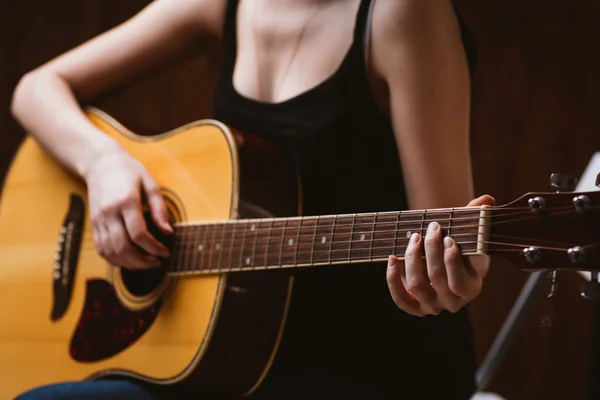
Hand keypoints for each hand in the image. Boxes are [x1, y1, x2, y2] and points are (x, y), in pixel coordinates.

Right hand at [84, 149, 172, 268]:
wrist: (100, 163)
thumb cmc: (128, 171)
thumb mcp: (150, 183)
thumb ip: (159, 208)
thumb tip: (168, 231)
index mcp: (126, 201)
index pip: (138, 233)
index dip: (154, 247)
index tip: (165, 252)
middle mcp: (109, 212)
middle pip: (123, 247)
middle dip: (142, 261)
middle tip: (157, 262)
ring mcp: (98, 220)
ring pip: (110, 252)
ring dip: (129, 264)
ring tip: (145, 264)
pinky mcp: (93, 224)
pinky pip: (101, 249)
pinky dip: (115, 260)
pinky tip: (129, 260)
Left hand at [386, 195, 495, 315]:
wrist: (444, 259)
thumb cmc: (460, 245)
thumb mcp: (471, 234)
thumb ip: (478, 217)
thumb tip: (487, 200)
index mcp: (471, 289)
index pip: (459, 282)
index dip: (452, 261)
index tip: (448, 238)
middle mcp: (452, 303)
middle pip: (436, 279)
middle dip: (431, 249)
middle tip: (432, 228)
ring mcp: (432, 306)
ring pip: (416, 286)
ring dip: (412, 258)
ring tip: (415, 238)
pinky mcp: (414, 306)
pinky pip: (400, 299)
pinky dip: (393, 279)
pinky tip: (393, 258)